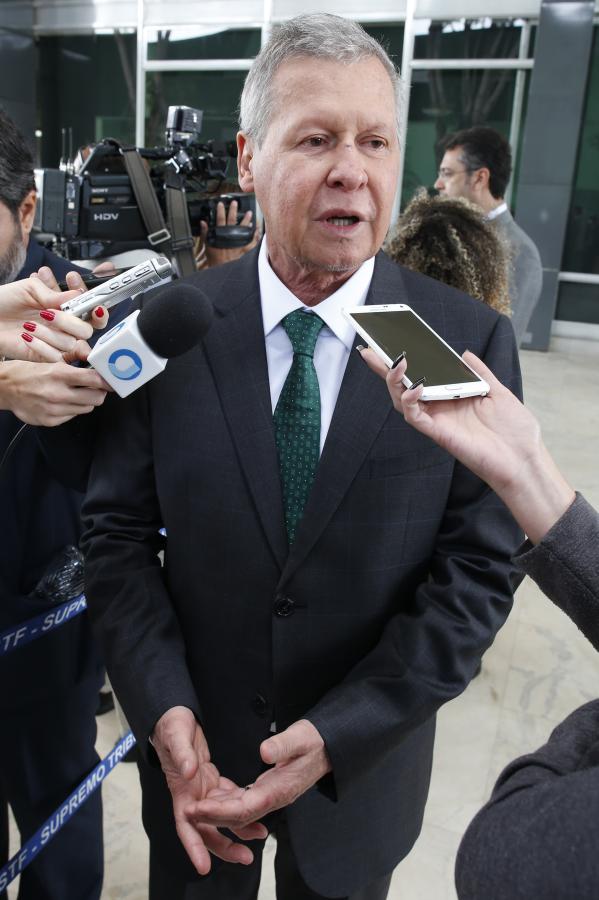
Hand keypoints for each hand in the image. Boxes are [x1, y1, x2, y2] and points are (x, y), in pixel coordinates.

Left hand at [0, 274, 105, 361]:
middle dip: (69, 322)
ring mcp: (56, 342)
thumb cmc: (5, 300)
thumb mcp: (30, 288)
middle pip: (86, 331)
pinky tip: (25, 336)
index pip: (91, 311)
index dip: (97, 310)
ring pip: (70, 343)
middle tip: (48, 313)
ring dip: (49, 333)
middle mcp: (63, 326)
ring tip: (28, 325)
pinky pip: (55, 356)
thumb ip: (54, 293)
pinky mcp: (45, 356)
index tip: (92, 306)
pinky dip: (41, 345)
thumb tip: (77, 295)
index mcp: (64, 307)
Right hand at [0, 359, 108, 424]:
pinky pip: (73, 416)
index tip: (113, 381)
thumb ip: (74, 366)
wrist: (3, 388)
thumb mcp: (50, 363)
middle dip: (99, 393)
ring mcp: (54, 410)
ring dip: (86, 402)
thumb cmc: (27, 373)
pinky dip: (72, 409)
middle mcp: (58, 393)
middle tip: (95, 388)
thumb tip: (97, 370)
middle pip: (97, 398)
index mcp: (59, 375)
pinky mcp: (50, 421)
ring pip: (87, 409)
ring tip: (74, 394)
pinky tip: (62, 402)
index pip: (94, 380)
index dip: (107, 381)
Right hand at [151, 706, 267, 874]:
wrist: (174, 716)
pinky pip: (227, 798)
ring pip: (219, 817)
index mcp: (181, 790)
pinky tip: (256, 809)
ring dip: (237, 828)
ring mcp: (201, 789)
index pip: (186, 825)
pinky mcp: (210, 780)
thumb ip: (183, 753)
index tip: (204, 866)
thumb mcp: (176, 734)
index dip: (195, 847)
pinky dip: (240, 805)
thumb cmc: (172, 725)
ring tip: (259, 836)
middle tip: (246, 857)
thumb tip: (190, 772)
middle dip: (224, 847)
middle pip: (206, 830)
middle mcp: (191, 795)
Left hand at [187, 719, 330, 831]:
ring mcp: (271, 796)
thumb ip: (282, 745)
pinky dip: (227, 803)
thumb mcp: (300, 737)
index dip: (219, 811)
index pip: (243, 808)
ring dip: (217, 812)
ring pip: (239, 812)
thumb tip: (263, 752)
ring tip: (194, 808)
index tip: (198, 807)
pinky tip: (213, 798)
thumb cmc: (314, 741)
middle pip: (238, 815)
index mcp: (279, 790)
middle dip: (211, 816)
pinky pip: (244, 802)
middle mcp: (273, 798)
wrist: (328, 748)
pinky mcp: (268, 790)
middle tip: (187, 811)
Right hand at [196, 201, 260, 268]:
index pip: (219, 220)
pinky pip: (250, 243)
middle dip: (233, 211)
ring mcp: (236, 243)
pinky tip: (257, 231)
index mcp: (220, 235)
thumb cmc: (213, 257)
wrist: (219, 268)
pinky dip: (254, 237)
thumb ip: (204, 233)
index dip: (220, 211)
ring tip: (250, 213)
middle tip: (235, 203)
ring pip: (242, 230)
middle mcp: (229, 237)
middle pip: (231, 221)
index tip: (221, 203)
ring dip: (246, 221)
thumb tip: (203, 222)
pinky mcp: (242, 249)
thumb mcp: (206, 244)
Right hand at [361, 348, 574, 541]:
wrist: (524, 457)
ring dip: (394, 382)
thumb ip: (480, 372)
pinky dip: (409, 401)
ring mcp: (437, 420)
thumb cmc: (514, 430)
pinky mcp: (438, 433)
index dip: (405, 363)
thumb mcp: (498, 391)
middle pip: (404, 386)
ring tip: (398, 364)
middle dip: (384, 369)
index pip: (422, 375)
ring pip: (402, 401)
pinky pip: (415, 417)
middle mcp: (440, 408)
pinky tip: (415, 387)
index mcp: (452, 396)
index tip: (390, 343)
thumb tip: (465, 353)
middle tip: (371, 351)